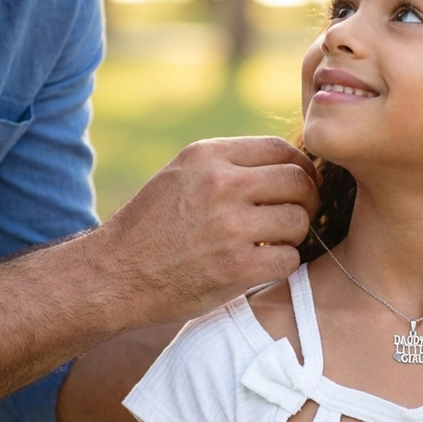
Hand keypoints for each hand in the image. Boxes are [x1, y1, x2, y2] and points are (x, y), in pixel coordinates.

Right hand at [94, 136, 321, 328]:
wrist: (115, 273)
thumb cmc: (153, 224)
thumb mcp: (183, 173)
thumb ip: (229, 163)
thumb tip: (289, 162)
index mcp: (208, 156)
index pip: (280, 148)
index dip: (302, 166)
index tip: (303, 182)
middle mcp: (220, 184)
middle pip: (298, 181)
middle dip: (307, 198)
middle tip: (298, 213)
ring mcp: (230, 226)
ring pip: (298, 220)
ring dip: (295, 234)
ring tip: (275, 241)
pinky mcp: (236, 266)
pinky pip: (289, 258)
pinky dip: (283, 263)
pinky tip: (264, 263)